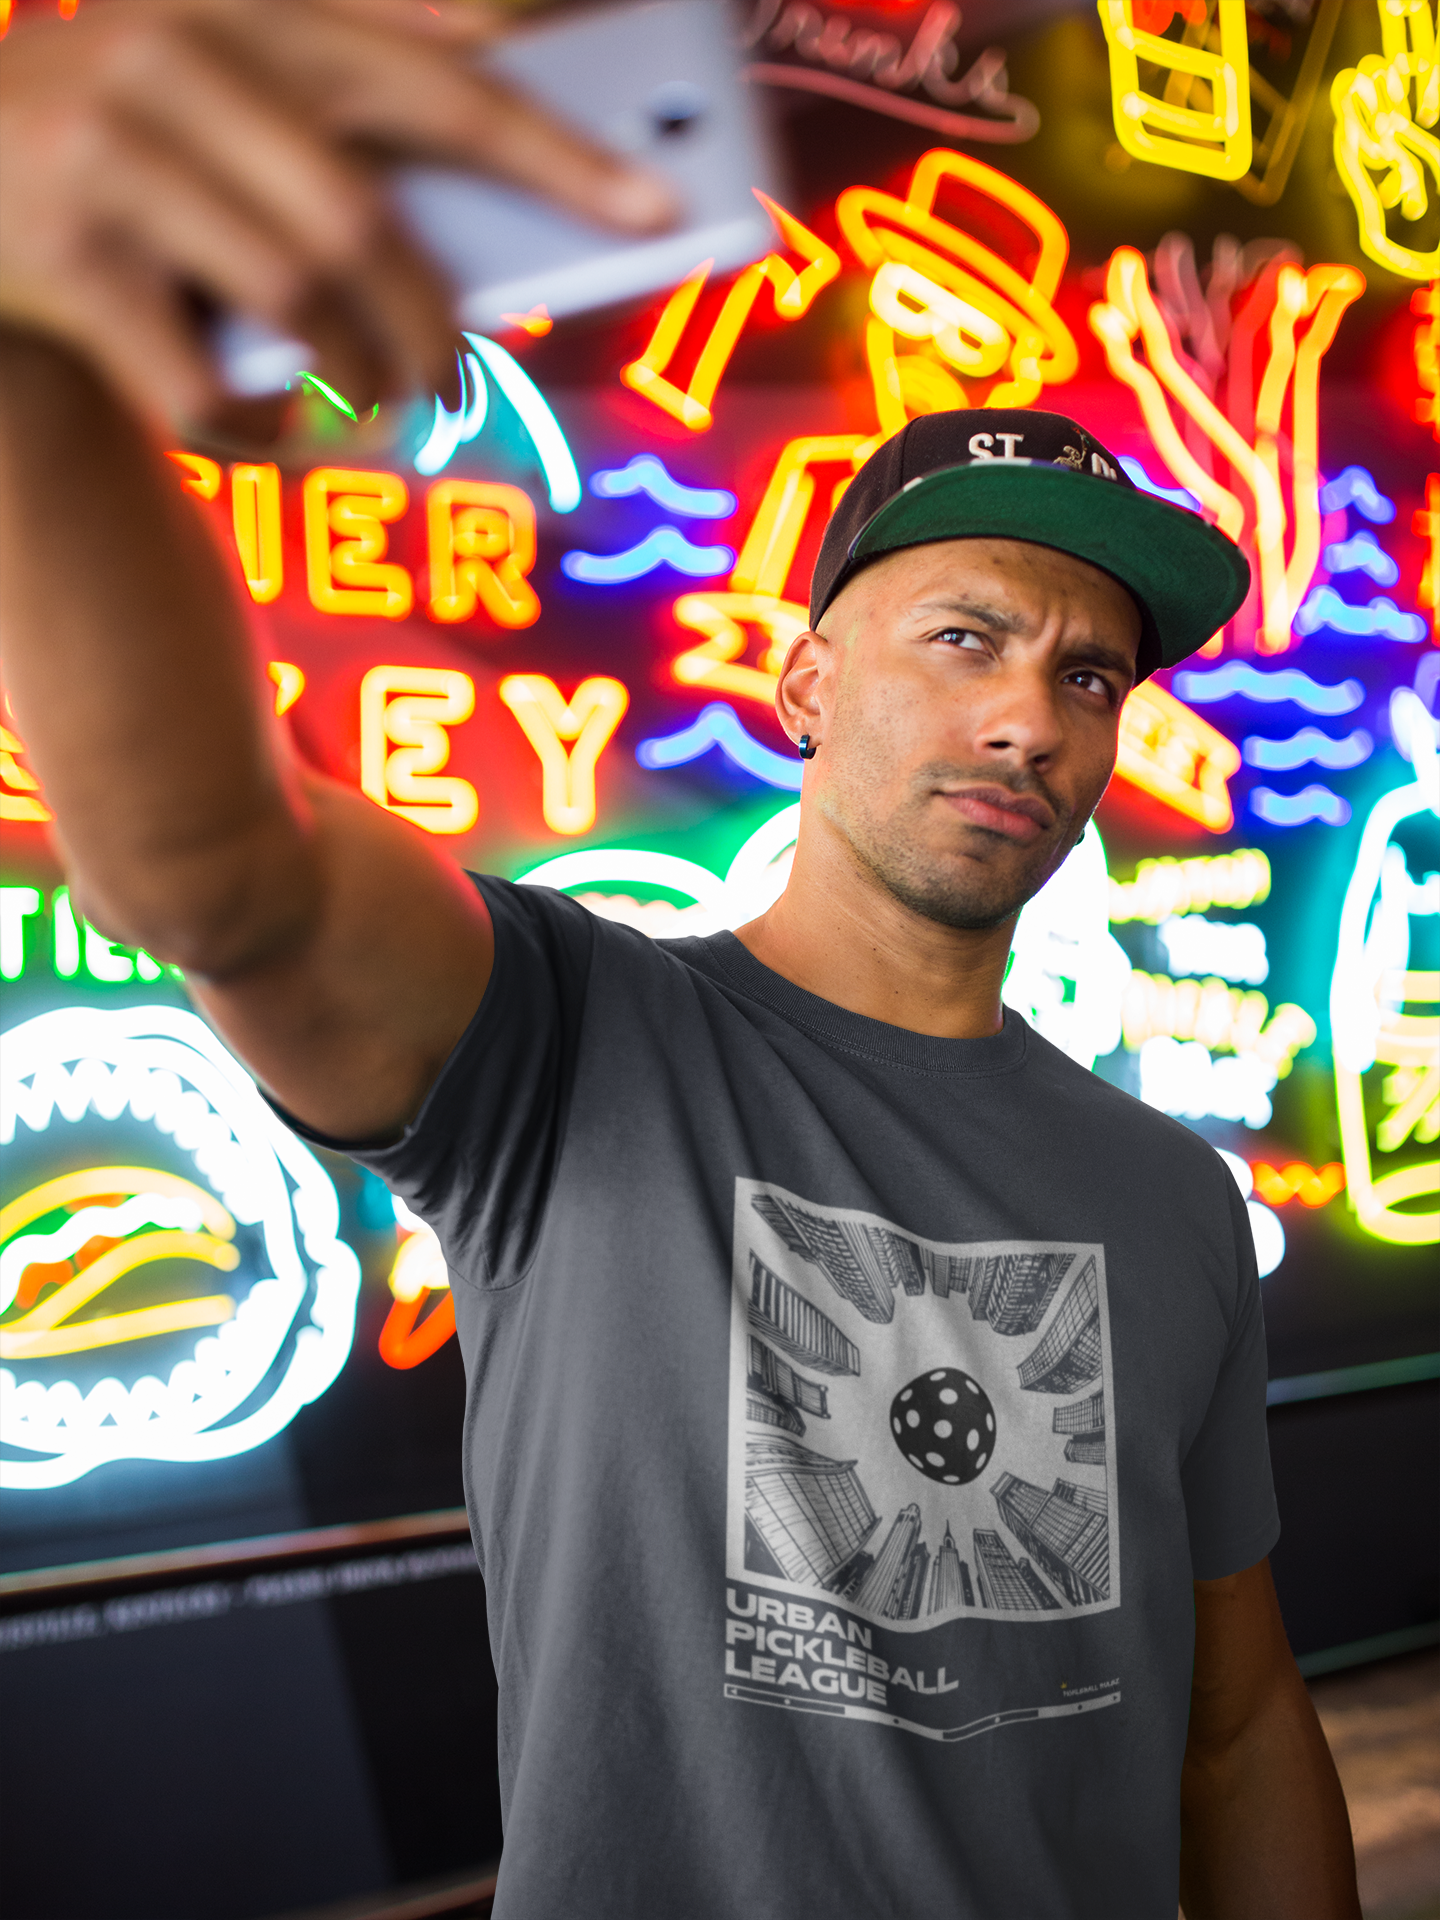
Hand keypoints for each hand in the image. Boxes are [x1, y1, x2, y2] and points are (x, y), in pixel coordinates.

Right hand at [0, 0, 675, 430]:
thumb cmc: (126, 149)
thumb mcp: (221, 83)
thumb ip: (343, 103)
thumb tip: (485, 160)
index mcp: (244, 7)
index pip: (433, 78)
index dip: (550, 149)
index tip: (655, 204)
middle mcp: (176, 58)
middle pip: (364, 217)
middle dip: (432, 324)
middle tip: (457, 379)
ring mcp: (112, 155)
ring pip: (295, 304)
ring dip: (349, 379)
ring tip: (367, 399)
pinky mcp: (67, 258)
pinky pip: (201, 385)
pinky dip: (255, 433)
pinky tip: (268, 432)